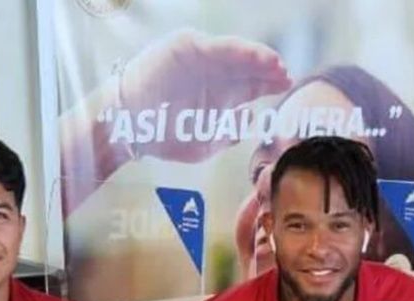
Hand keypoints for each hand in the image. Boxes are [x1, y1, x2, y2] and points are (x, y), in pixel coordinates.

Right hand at [121, 29, 290, 162]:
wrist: (127, 125)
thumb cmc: (162, 135)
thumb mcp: (203, 141)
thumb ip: (227, 132)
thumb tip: (249, 119)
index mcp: (218, 92)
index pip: (249, 85)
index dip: (268, 85)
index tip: (286, 88)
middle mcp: (212, 72)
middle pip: (248, 67)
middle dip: (269, 71)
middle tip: (286, 77)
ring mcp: (200, 57)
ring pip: (238, 55)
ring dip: (261, 59)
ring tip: (278, 67)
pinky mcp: (187, 46)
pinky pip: (221, 47)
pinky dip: (243, 52)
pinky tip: (261, 59)